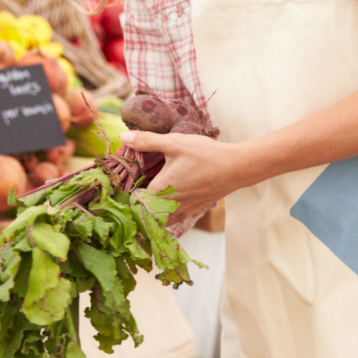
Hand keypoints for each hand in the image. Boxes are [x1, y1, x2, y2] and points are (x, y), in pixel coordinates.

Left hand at [120, 129, 248, 223]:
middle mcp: (171, 206)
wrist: (236, 167)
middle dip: (137, 209)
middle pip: (146, 216)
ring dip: (152, 213)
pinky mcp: (196, 210)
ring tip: (147, 199)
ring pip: (161, 221)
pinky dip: (167, 214)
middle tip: (130, 198)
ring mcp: (185, 211)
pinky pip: (175, 219)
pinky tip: (167, 200)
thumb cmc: (205, 154)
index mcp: (161, 190)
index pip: (135, 203)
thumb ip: (147, 140)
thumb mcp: (174, 143)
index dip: (126, 198)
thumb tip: (123, 136)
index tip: (120, 192)